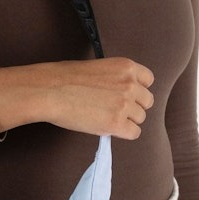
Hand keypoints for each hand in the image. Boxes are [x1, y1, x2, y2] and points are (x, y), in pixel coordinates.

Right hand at [0, 57, 154, 138]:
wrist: (50, 90)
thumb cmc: (64, 77)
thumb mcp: (97, 67)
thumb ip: (114, 78)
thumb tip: (117, 93)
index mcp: (126, 67)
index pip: (148, 80)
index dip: (137, 90)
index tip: (126, 95)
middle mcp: (130, 84)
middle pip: (147, 102)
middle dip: (133, 106)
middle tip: (115, 109)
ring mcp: (124, 105)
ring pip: (140, 118)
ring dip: (127, 120)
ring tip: (107, 118)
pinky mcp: (116, 124)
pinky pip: (134, 133)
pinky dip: (124, 133)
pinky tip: (109, 128)